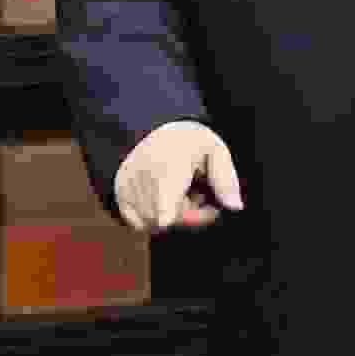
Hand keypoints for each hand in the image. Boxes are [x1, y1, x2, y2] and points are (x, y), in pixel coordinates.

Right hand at [114, 120, 243, 232]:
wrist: (152, 130)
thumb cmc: (189, 143)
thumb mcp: (214, 149)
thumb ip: (225, 178)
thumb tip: (235, 207)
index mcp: (170, 160)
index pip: (163, 190)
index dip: (165, 211)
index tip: (164, 222)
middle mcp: (143, 174)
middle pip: (170, 217)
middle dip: (192, 215)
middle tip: (200, 195)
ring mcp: (127, 186)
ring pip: (156, 224)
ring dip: (173, 216)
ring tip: (178, 190)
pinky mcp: (119, 196)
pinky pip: (141, 224)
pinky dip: (154, 218)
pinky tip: (161, 198)